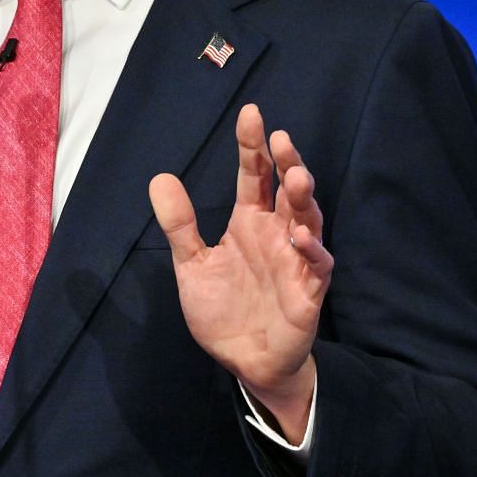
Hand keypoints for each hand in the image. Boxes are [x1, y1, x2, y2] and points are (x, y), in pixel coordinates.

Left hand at [148, 104, 331, 439]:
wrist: (245, 362)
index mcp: (249, 222)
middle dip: (287, 162)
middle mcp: (276, 233)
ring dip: (303, 198)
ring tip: (296, 176)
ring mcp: (296, 259)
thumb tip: (159, 177)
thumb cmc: (224, 310)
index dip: (252, 146)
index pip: (254, 175)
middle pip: (286, 189)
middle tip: (281, 139)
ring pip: (307, 219)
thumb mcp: (193, 265)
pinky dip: (311, 249)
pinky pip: (316, 265)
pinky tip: (299, 237)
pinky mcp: (309, 290)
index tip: (251, 113)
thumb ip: (180, 225)